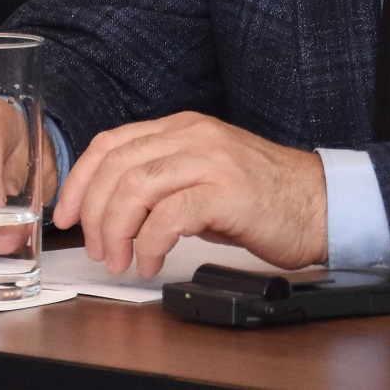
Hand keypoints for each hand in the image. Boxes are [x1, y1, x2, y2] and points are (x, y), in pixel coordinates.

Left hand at [52, 112, 326, 275]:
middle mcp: (192, 135)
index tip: (65, 214)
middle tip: (96, 248)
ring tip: (120, 260)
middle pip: (117, 166)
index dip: (79, 180)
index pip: (110, 144)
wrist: (323, 204)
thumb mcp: (204, 176)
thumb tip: (114, 210)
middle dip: (94, 212)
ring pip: (136, 188)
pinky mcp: (227, 191)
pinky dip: (150, 243)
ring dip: (117, 230)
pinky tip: (151, 261)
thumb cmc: (264, 197)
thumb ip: (163, 181)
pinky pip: (170, 215)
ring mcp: (210, 160)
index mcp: (181, 127)